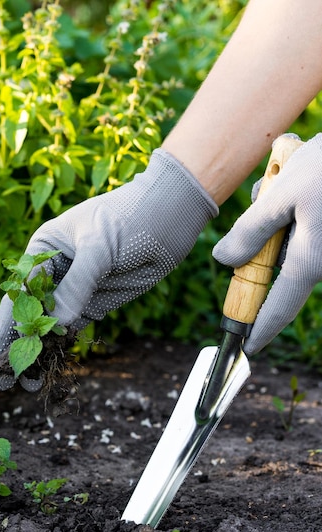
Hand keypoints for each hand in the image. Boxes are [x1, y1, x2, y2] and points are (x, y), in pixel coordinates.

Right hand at [0, 148, 217, 389]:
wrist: (167, 217)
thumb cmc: (128, 219)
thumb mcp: (99, 247)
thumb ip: (78, 285)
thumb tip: (58, 325)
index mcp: (42, 252)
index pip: (18, 296)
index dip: (4, 330)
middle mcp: (54, 273)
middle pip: (30, 316)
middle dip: (18, 349)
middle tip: (6, 382)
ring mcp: (75, 289)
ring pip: (51, 327)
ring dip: (40, 354)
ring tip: (31, 384)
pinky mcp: (95, 302)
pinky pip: (75, 328)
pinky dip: (64, 347)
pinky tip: (54, 366)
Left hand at [213, 133, 321, 354]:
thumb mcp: (280, 196)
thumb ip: (250, 231)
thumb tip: (223, 259)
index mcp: (310, 260)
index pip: (278, 307)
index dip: (260, 329)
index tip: (246, 348)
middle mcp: (321, 259)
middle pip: (278, 268)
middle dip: (261, 244)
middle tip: (267, 200)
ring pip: (287, 243)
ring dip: (274, 218)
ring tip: (281, 182)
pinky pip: (300, 228)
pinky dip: (287, 209)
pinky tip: (290, 179)